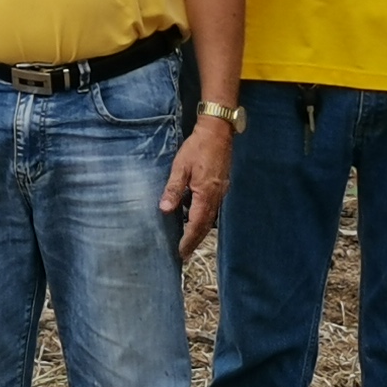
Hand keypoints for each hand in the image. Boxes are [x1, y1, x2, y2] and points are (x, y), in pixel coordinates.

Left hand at [160, 124, 231, 261]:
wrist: (218, 132)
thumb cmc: (197, 147)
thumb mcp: (180, 167)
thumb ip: (173, 189)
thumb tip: (164, 209)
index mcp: (205, 194)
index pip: (196, 224)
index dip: (188, 240)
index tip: (181, 252)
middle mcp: (216, 196)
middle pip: (205, 225)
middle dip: (195, 241)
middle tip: (185, 254)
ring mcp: (221, 192)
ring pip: (211, 218)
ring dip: (200, 231)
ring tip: (189, 241)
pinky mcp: (222, 186)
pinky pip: (213, 208)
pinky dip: (204, 218)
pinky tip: (195, 218)